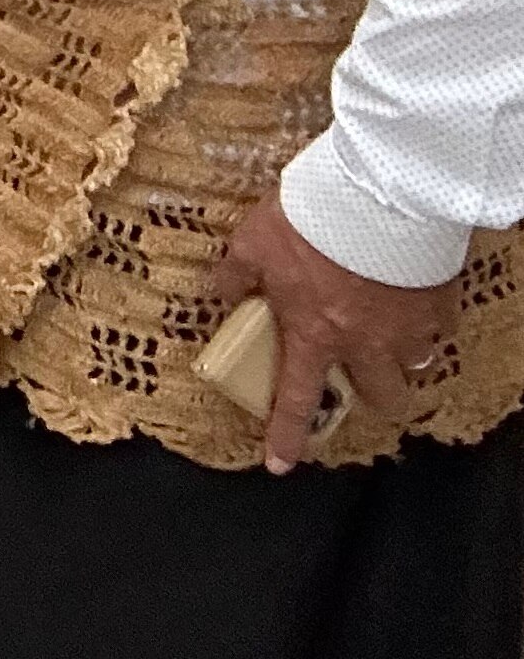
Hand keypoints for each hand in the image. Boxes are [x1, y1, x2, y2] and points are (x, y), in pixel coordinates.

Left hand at [210, 188, 460, 472]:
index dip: (286, 435)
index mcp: (314, 334)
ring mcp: (409, 327)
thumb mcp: (251, 243)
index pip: (296, 398)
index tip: (281, 464)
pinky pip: (441, 326)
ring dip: (403, 357)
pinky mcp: (440, 302)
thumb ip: (235, 275)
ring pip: (417, 365)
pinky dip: (429, 319)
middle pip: (383, 397)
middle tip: (364, 379)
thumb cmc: (308, 220)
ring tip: (390, 333)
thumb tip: (218, 292)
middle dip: (374, 396)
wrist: (374, 195)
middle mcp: (366, 343)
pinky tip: (414, 298)